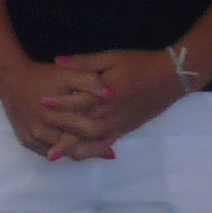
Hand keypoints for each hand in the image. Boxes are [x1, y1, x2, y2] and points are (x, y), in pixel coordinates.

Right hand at [0, 52, 113, 161]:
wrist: (9, 79)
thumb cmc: (41, 76)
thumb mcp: (66, 73)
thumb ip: (90, 81)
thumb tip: (112, 95)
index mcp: (55, 113)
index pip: (88, 131)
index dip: (105, 132)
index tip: (116, 129)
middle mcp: (43, 130)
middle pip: (78, 148)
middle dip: (97, 147)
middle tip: (112, 146)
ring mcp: (33, 139)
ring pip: (64, 154)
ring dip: (82, 151)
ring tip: (99, 147)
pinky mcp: (27, 142)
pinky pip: (50, 153)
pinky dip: (65, 151)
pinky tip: (77, 145)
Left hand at [42, 49, 195, 155]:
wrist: (170, 77)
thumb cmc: (139, 63)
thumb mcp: (111, 57)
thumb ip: (83, 62)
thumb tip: (57, 61)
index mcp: (106, 94)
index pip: (78, 101)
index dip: (58, 103)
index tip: (40, 104)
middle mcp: (111, 112)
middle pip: (83, 128)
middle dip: (63, 136)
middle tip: (43, 143)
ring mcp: (119, 123)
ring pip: (94, 141)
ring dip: (75, 148)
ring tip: (56, 154)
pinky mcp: (126, 128)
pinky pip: (107, 143)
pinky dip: (93, 150)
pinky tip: (81, 154)